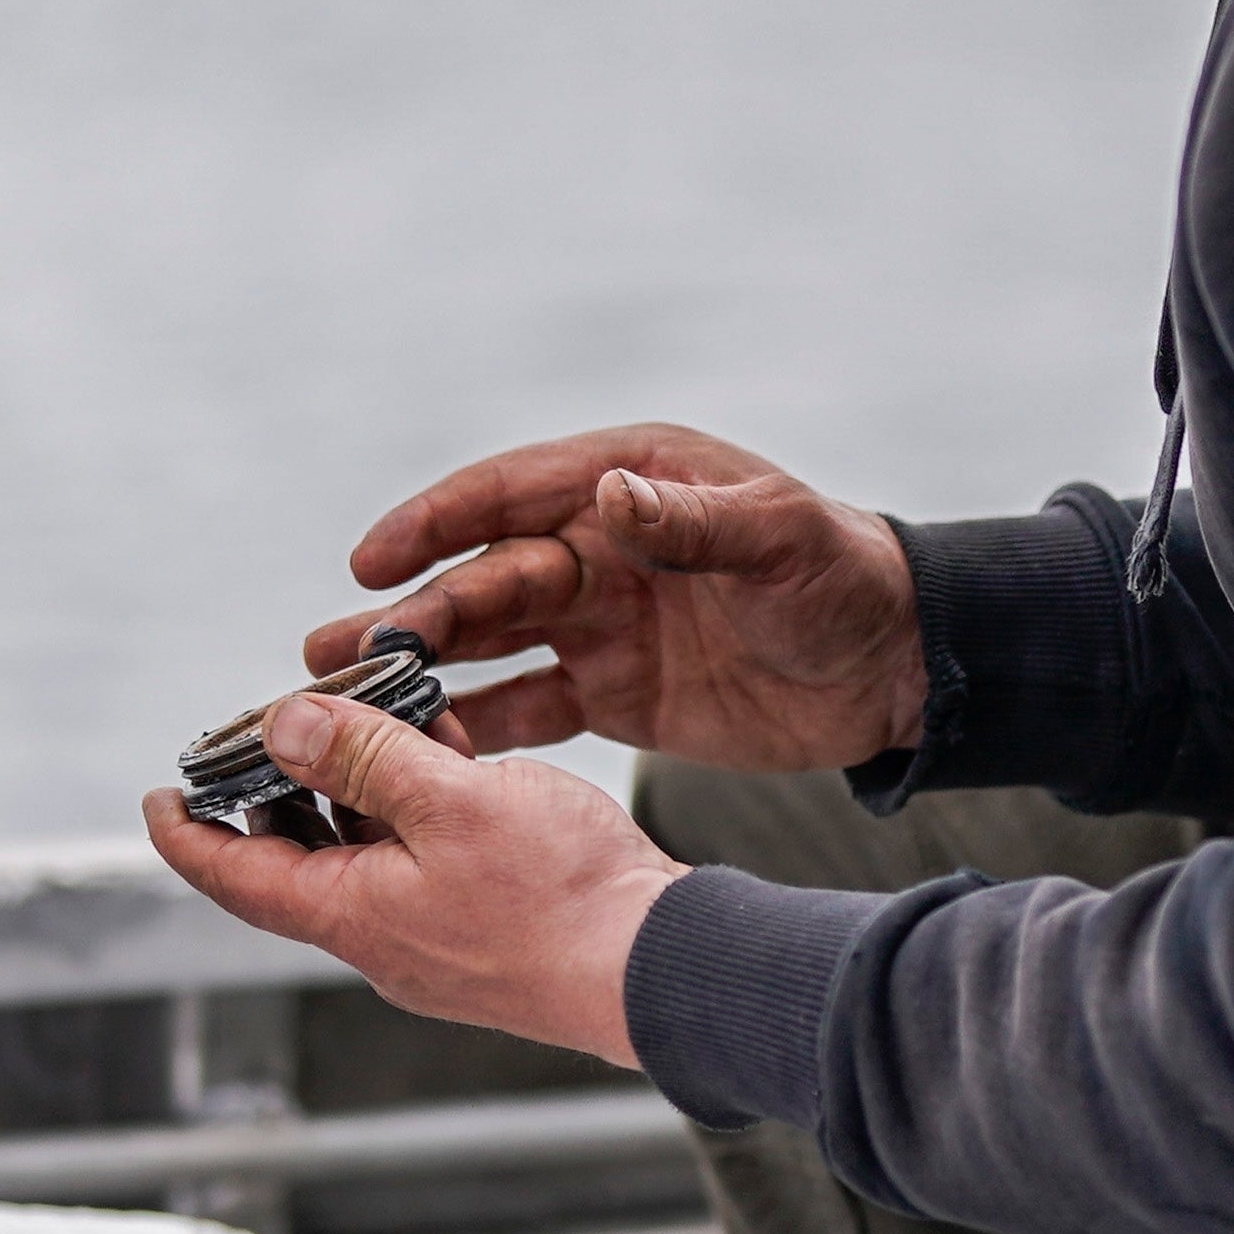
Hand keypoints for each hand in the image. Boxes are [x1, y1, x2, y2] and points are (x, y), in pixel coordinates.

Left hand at [146, 683, 683, 1062]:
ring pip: (368, 852)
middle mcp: (382, 935)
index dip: (187, 833)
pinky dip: (417, 804)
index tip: (159, 795)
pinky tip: (446, 749)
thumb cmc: (564, 897)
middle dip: (281, 789)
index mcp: (352, 914)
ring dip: (359, 784)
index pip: (235, 875)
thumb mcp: (451, 801)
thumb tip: (283, 723)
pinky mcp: (484, 927)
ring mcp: (434, 936)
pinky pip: (424, 859)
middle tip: (277, 727)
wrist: (663, 966)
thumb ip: (364, 757)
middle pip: (298, 858)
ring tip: (372, 715)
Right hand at [326, 422, 919, 775]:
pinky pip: (528, 705)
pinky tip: (419, 751)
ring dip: (418, 666)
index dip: (436, 523)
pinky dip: (475, 725)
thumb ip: (692, 521)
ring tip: (339, 690)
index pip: (510, 495)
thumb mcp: (780, 539)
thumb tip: (605, 494)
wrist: (899, 668)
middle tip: (334, 647)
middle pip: (485, 576)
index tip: (371, 559)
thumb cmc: (848, 578)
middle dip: (408, 613)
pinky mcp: (613, 691)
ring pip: (489, 642)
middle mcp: (599, 545)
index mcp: (630, 482)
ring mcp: (600, 622)